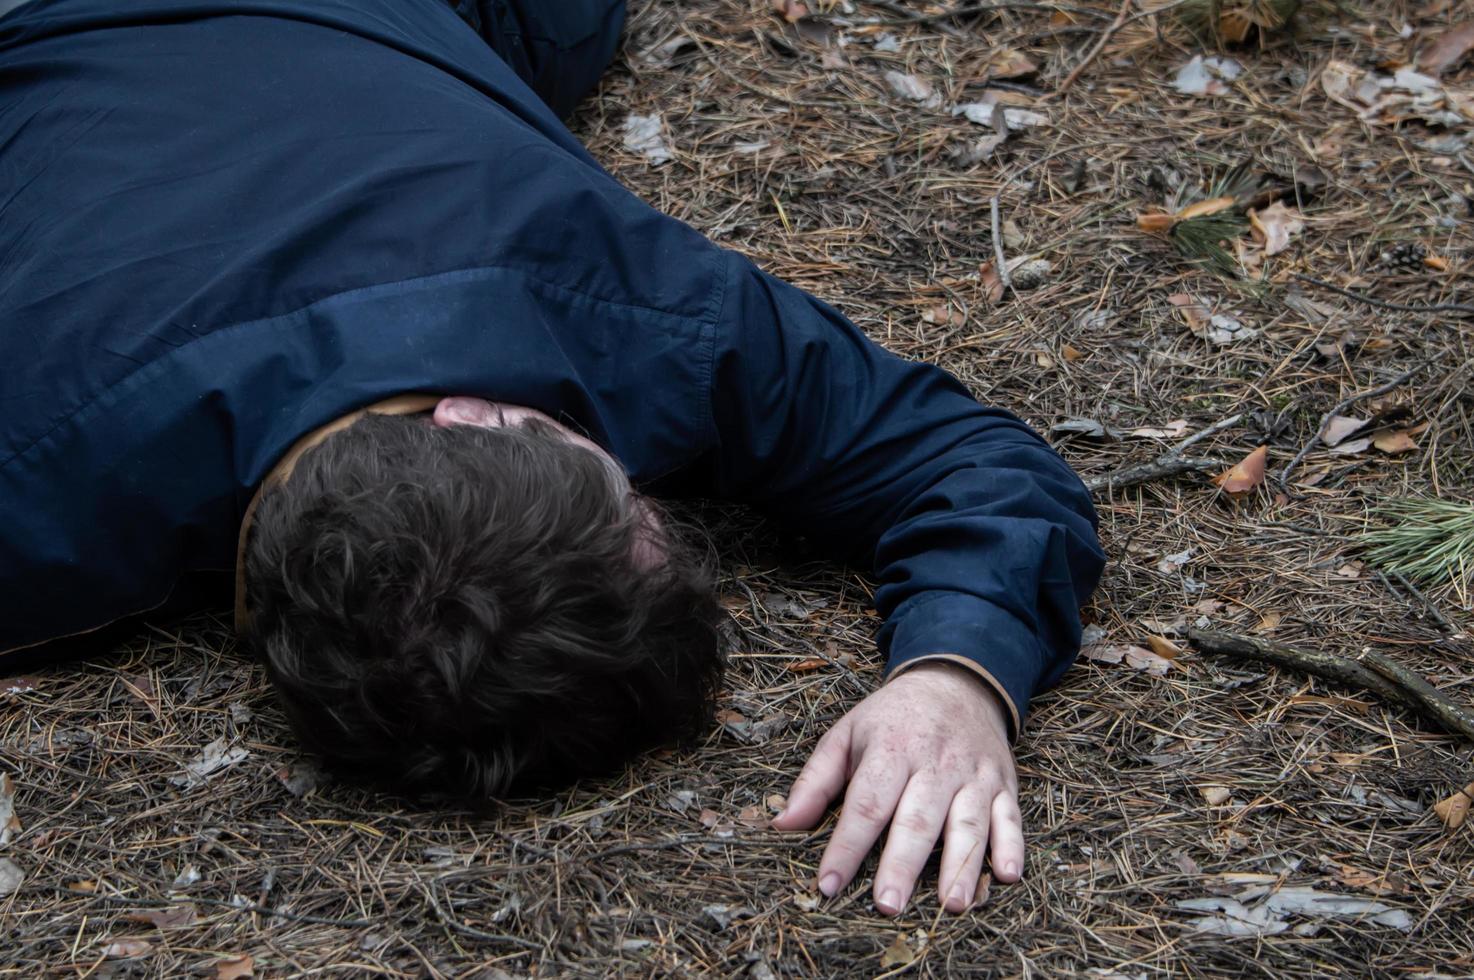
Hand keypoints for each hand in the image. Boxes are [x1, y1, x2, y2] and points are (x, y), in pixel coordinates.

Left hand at [770, 661, 1022, 914]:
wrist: (954, 683)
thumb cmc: (891, 720)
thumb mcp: (846, 735)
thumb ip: (815, 781)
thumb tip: (783, 825)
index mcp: (891, 749)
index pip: (866, 804)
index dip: (846, 846)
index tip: (828, 884)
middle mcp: (935, 763)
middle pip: (917, 818)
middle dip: (902, 864)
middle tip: (887, 904)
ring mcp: (973, 774)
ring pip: (968, 822)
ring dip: (961, 865)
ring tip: (949, 905)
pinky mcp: (1003, 784)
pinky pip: (1011, 817)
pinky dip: (1012, 846)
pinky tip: (1007, 876)